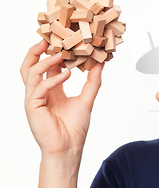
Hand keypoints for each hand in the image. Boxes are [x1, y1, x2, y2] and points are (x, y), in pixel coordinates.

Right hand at [20, 40, 102, 159]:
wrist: (69, 148)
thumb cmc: (75, 127)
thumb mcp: (87, 99)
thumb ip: (93, 81)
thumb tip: (100, 63)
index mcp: (51, 89)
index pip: (47, 66)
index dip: (53, 52)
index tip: (63, 40)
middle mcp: (40, 92)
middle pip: (30, 66)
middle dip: (37, 51)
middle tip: (49, 38)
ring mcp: (34, 99)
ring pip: (30, 73)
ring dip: (45, 61)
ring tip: (61, 54)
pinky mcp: (32, 107)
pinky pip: (39, 88)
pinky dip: (52, 79)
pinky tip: (67, 74)